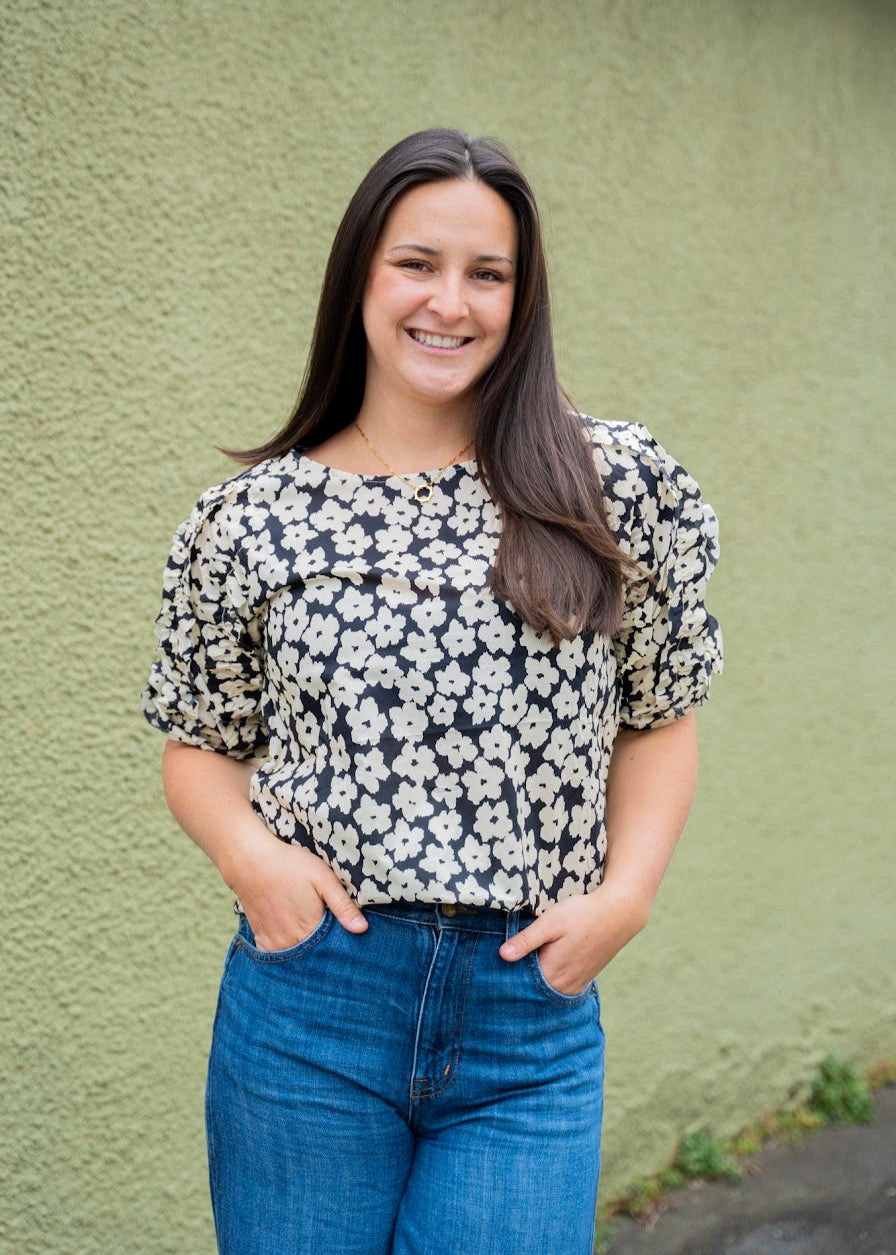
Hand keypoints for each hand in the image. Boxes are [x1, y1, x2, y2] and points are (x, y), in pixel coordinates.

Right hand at [231, 835, 367, 951]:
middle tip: (323, 923)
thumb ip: (343, 905)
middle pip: (315, 955)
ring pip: (297, 957)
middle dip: (324, 949)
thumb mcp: (323, 879)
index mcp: (310, 930)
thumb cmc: (290, 866)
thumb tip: (363, 929)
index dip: (342, 942)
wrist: (250, 862)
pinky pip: (278, 956)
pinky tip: (292, 934)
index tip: (345, 933)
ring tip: (308, 927)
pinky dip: (287, 950)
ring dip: (305, 950)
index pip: (333, 949)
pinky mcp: (262, 940)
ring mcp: (274, 944)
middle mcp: (291, 943)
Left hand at [498, 884, 649, 994]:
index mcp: (551, 974)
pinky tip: (543, 970)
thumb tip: (502, 955)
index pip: (519, 984)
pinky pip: (559, 988)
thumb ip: (527, 940)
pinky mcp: (583, 980)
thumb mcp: (551, 922)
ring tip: (520, 969)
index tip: (492, 971)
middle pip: (531, 991)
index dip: (504, 977)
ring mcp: (574, 985)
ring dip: (533, 983)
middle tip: (501, 970)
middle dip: (517, 983)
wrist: (618, 915)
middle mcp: (562, 986)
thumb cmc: (582, 915)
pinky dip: (548, 983)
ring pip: (545, 991)